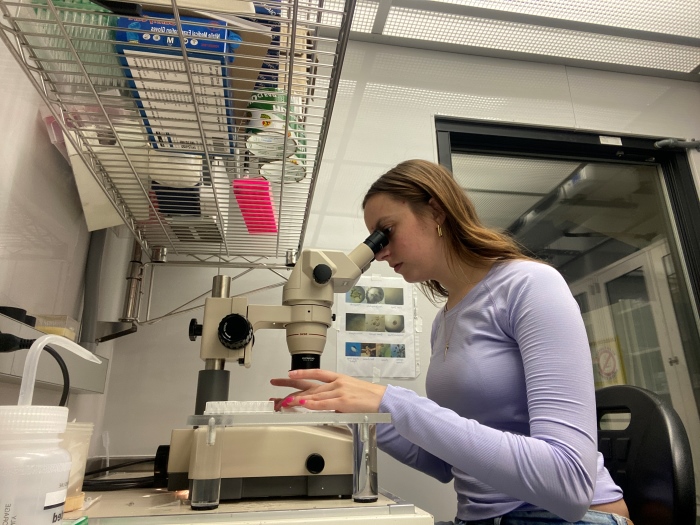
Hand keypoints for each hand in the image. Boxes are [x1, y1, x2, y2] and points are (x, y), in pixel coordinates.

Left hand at [270, 369, 386, 412]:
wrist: (384, 400)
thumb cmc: (369, 398)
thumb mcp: (350, 391)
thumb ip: (335, 396)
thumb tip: (323, 403)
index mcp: (338, 379)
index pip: (315, 374)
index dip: (300, 373)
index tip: (288, 374)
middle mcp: (336, 383)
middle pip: (309, 385)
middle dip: (290, 386)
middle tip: (276, 385)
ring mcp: (339, 392)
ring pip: (313, 395)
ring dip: (296, 399)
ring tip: (283, 402)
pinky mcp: (343, 402)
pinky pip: (323, 404)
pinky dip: (312, 404)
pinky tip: (302, 405)